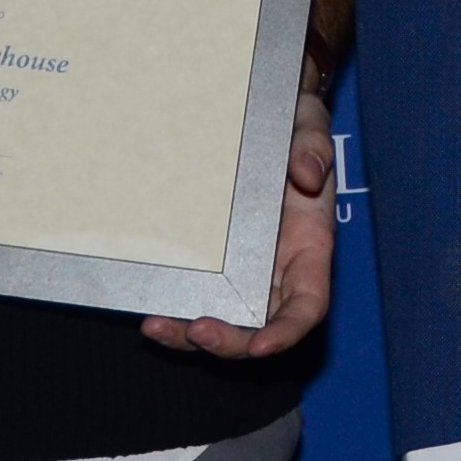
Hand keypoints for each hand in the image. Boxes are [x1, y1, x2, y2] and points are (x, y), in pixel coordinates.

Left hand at [146, 98, 338, 358]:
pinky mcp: (209, 260)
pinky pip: (194, 294)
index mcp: (308, 246)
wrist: (258, 115)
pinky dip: (173, 309)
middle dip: (230, 341)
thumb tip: (306, 173)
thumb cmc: (292, 123)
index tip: (262, 345)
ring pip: (222, 320)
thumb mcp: (308, 124)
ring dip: (190, 336)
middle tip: (198, 330)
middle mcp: (276, 268)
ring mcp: (240, 269)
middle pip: (259, 326)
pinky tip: (146, 307)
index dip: (288, 332)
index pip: (308, 305)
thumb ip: (314, 147)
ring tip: (156, 327)